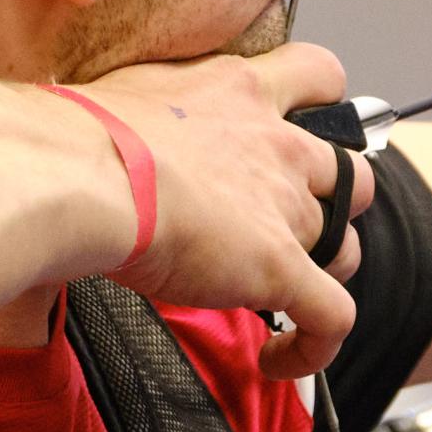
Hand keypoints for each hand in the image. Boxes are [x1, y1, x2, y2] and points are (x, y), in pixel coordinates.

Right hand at [81, 44, 375, 378]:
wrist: (82, 173)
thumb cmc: (81, 135)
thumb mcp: (130, 96)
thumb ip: (154, 113)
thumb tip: (120, 136)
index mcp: (241, 91)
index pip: (320, 74)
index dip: (324, 106)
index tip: (304, 129)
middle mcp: (278, 145)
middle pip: (350, 175)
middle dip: (334, 205)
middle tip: (285, 229)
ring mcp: (286, 208)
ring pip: (345, 247)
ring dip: (322, 273)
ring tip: (281, 294)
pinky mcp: (281, 267)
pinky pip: (331, 316)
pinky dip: (317, 343)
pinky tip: (279, 358)